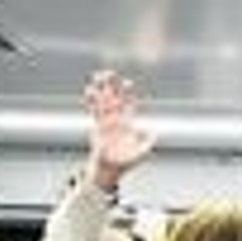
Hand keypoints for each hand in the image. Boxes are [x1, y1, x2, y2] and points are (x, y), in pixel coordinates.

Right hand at [83, 70, 155, 192]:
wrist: (111, 168)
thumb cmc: (127, 160)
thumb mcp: (142, 152)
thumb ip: (147, 141)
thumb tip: (154, 131)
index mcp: (128, 121)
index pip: (129, 103)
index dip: (129, 93)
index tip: (128, 83)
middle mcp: (117, 118)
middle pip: (114, 97)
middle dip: (112, 85)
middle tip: (109, 73)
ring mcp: (106, 121)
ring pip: (102, 101)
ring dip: (100, 89)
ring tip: (96, 77)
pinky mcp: (97, 126)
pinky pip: (93, 112)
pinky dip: (90, 102)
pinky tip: (88, 91)